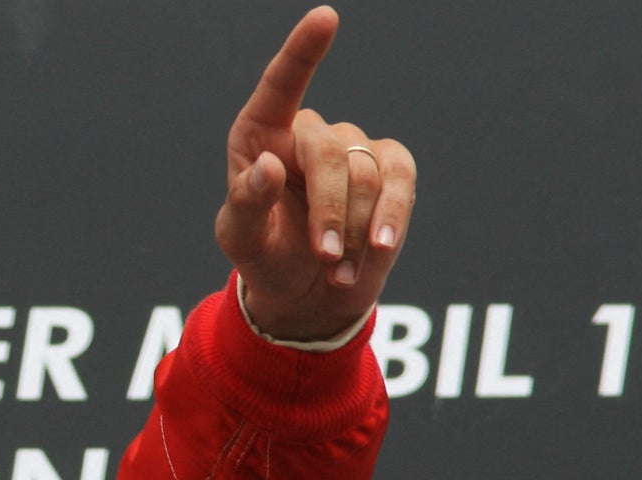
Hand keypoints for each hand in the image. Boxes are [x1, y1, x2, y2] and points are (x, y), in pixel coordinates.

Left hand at [215, 6, 416, 341]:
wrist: (306, 290)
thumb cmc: (265, 255)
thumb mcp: (241, 240)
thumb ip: (246, 203)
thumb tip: (267, 166)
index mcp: (260, 135)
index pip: (280, 86)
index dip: (302, 52)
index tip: (326, 17)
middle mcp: (307, 132)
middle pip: (328, 150)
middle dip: (328, 209)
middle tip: (323, 253)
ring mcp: (352, 147)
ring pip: (367, 173)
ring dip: (353, 229)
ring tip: (335, 266)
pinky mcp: (390, 169)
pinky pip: (400, 181)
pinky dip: (388, 220)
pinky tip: (375, 251)